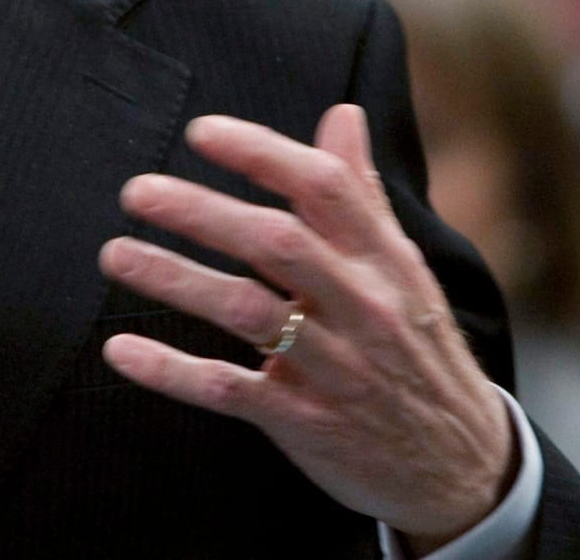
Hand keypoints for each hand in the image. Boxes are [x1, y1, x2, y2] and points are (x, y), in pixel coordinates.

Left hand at [97, 104, 513, 551]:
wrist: (465, 466)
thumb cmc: (417, 345)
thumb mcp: (403, 268)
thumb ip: (361, 193)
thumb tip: (342, 113)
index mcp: (384, 259)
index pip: (325, 188)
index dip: (262, 152)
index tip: (200, 131)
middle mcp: (362, 306)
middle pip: (277, 244)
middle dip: (203, 212)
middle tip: (136, 191)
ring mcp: (335, 367)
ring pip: (247, 312)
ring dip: (175, 279)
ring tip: (115, 254)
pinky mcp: (306, 422)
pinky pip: (230, 390)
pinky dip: (172, 370)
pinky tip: (120, 349)